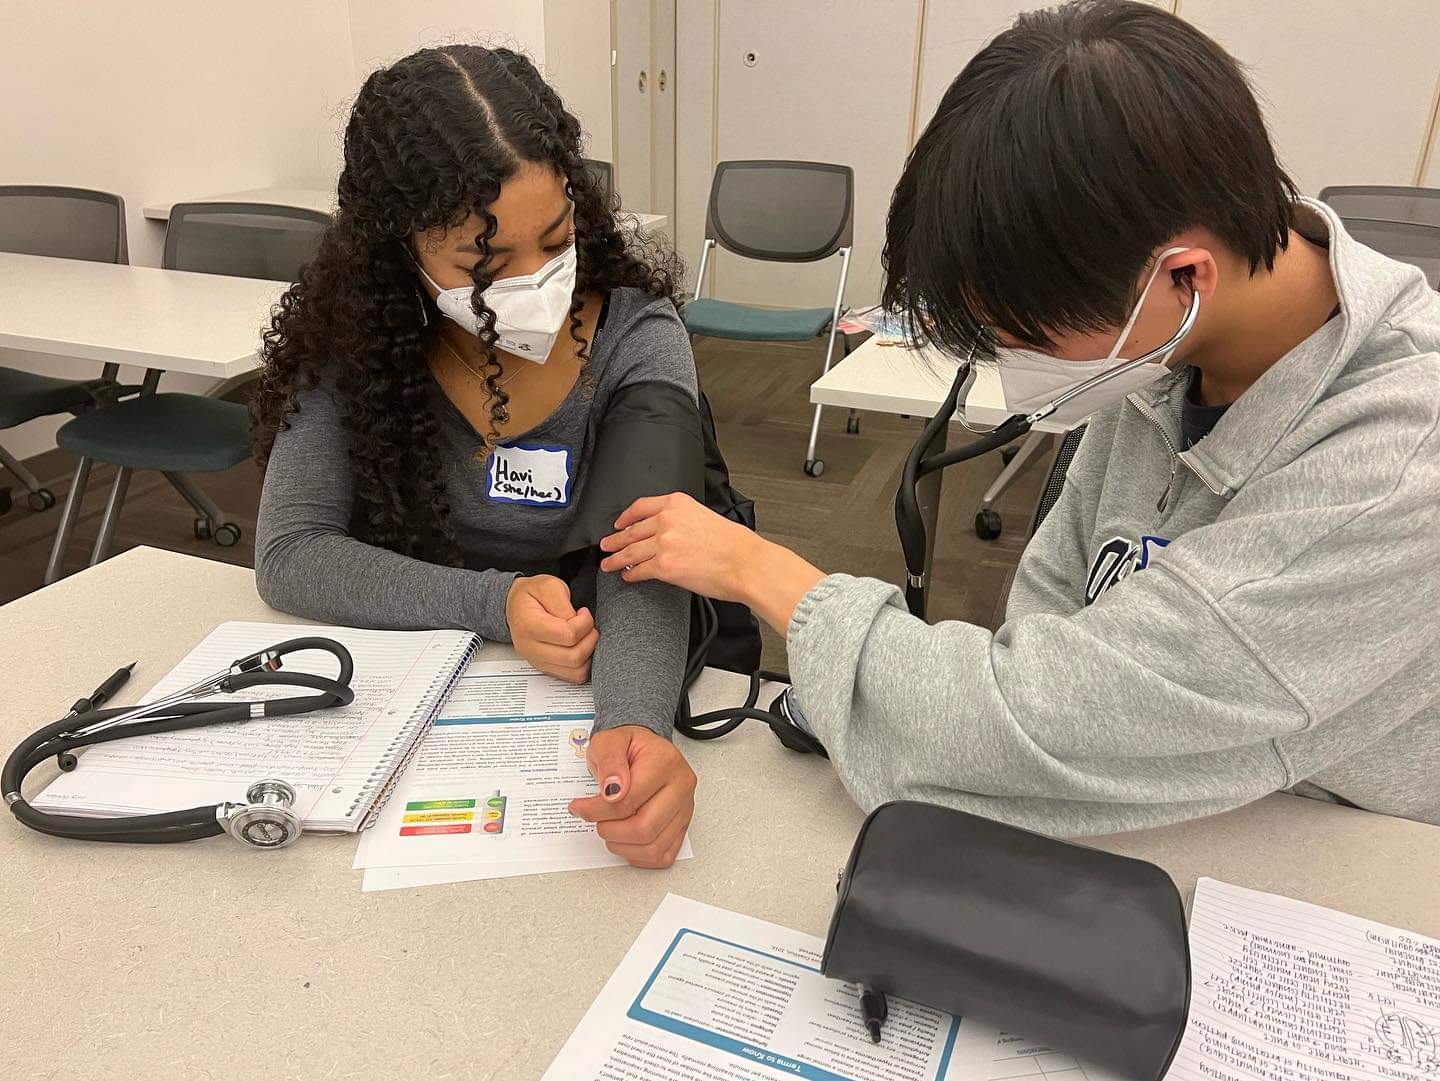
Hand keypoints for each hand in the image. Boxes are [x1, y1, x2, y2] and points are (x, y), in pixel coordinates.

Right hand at [505, 575, 597, 683]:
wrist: (516, 605)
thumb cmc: (532, 595)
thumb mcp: (549, 586)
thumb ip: (564, 604)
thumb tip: (577, 622)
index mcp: (528, 626)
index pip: (568, 636)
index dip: (585, 623)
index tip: (583, 613)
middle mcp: (530, 648)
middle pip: (574, 657)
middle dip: (590, 639)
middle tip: (588, 625)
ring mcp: (537, 661)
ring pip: (576, 672)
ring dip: (589, 653)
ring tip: (584, 636)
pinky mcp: (545, 668)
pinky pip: (572, 677)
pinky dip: (583, 664)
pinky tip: (580, 647)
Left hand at [569, 725, 695, 868]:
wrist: (645, 750)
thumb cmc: (628, 747)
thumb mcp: (609, 741)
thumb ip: (609, 761)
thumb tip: (612, 787)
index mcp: (665, 762)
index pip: (629, 799)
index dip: (597, 810)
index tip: (579, 807)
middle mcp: (680, 786)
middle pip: (644, 828)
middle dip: (610, 830)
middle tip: (595, 820)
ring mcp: (684, 809)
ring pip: (653, 848)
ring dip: (622, 846)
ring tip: (609, 829)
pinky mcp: (682, 826)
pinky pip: (662, 855)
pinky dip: (638, 856)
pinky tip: (624, 840)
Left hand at [598, 493, 757, 601]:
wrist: (746, 564)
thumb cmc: (735, 544)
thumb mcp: (705, 516)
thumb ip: (682, 520)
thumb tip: (665, 532)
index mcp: (677, 504)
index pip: (641, 506)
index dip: (625, 517)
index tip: (619, 523)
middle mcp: (667, 520)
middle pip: (631, 530)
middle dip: (615, 540)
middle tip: (606, 545)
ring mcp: (663, 543)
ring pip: (630, 551)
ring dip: (616, 559)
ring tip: (608, 563)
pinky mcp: (664, 566)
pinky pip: (639, 570)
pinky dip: (630, 573)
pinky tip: (628, 575)